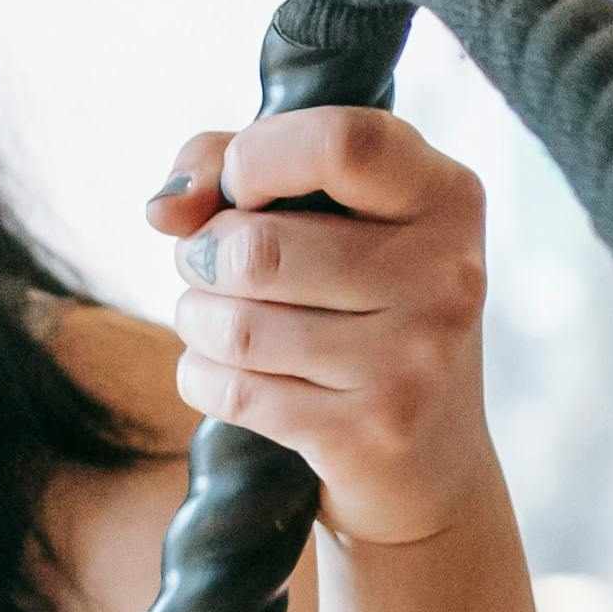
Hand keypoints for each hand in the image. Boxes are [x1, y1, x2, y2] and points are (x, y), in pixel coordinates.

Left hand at [145, 104, 490, 552]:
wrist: (428, 468)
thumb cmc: (362, 314)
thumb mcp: (336, 220)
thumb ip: (238, 166)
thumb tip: (165, 207)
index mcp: (447, 197)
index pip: (340, 143)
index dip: (254, 159)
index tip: (238, 189)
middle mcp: (446, 276)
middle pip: (257, 247)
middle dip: (201, 256)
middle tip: (213, 270)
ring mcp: (413, 361)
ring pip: (233, 323)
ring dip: (196, 319)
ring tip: (219, 323)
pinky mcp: (369, 434)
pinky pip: (230, 388)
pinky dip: (201, 376)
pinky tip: (227, 375)